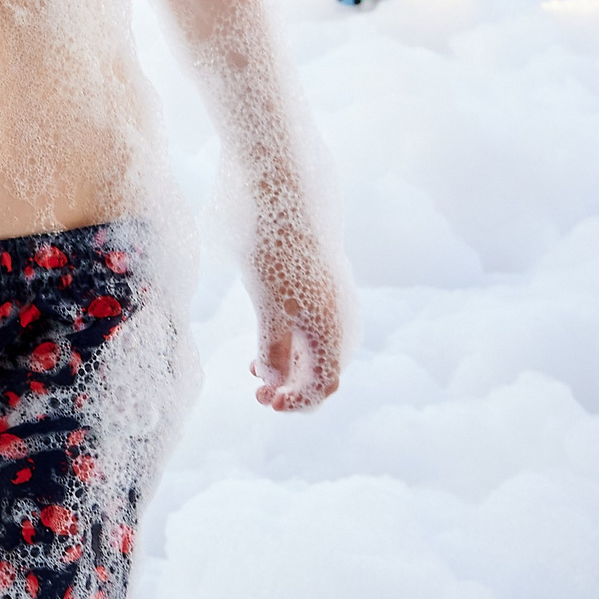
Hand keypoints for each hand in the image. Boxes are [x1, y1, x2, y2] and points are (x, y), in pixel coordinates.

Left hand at [250, 232, 345, 411]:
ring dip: (291, 365)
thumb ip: (271, 347)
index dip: (297, 403)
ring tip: (255, 368)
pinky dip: (295, 341)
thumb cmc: (273, 250)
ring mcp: (338, 302)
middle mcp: (344, 321)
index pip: (323, 386)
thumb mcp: (267, 304)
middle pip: (324, 371)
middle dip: (292, 387)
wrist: (286, 195)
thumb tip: (275, 381)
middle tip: (258, 392)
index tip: (268, 403)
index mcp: (332, 331)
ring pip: (320, 348)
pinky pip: (317, 327)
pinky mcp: (328, 286)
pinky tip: (269, 338)